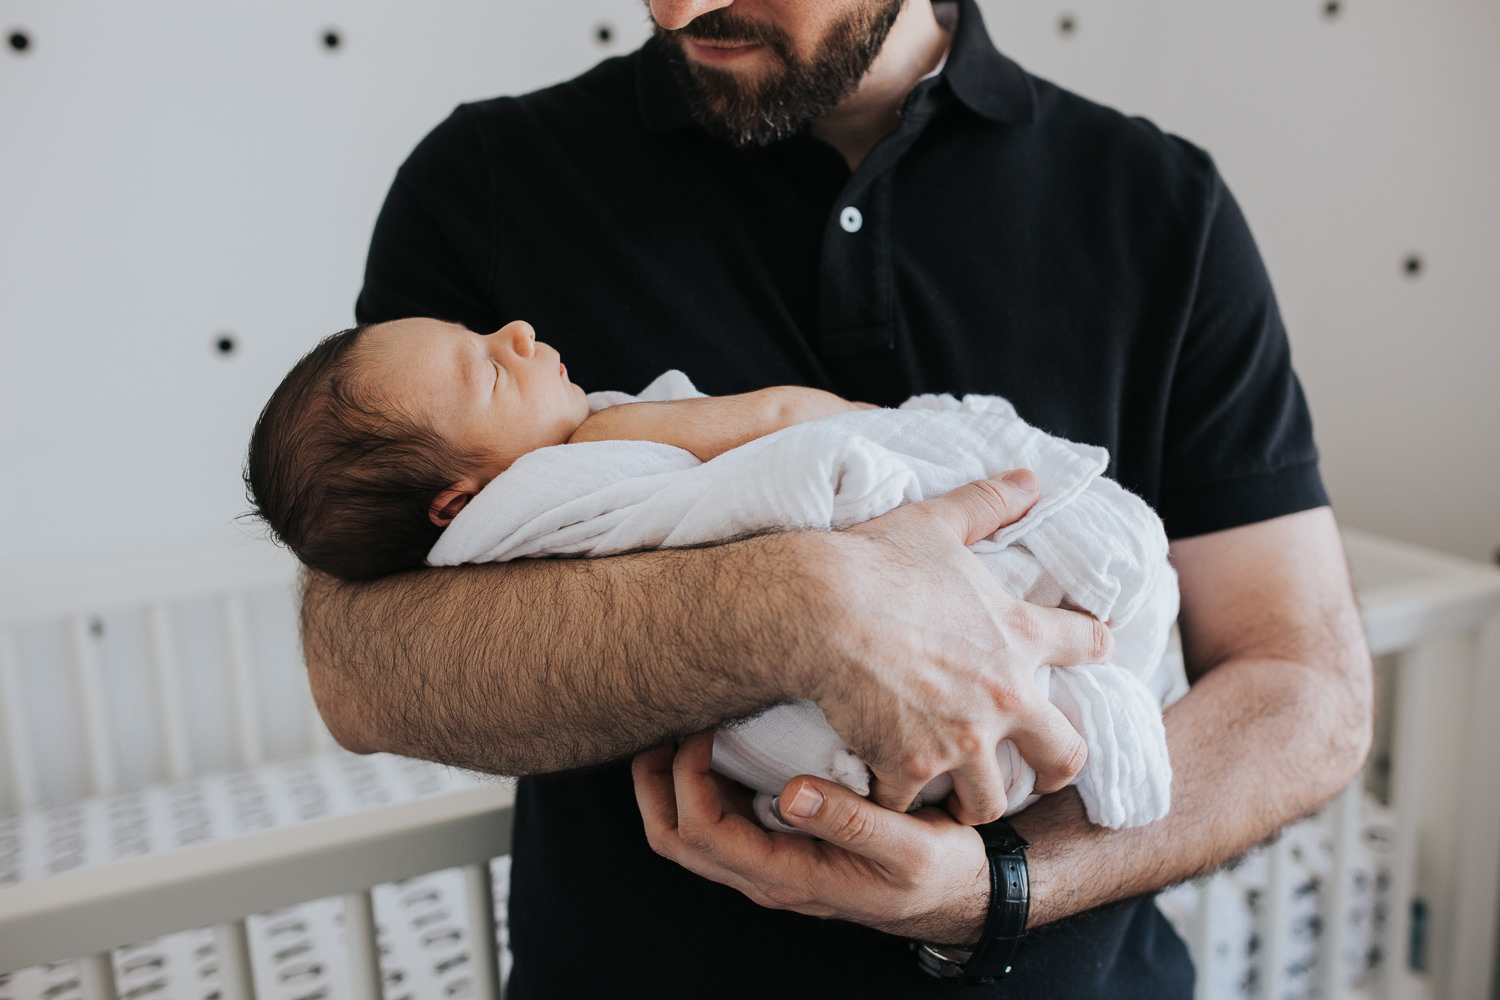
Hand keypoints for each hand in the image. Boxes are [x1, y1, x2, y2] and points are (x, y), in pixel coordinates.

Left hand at [633, 733, 991, 944]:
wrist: (959, 894)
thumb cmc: (938, 870)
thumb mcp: (910, 846)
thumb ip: (853, 821)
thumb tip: (791, 793)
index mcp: (789, 878)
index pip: (703, 832)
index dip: (687, 775)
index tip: (708, 728)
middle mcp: (766, 878)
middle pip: (671, 838)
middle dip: (653, 780)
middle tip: (668, 722)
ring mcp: (767, 866)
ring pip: (684, 834)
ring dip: (668, 782)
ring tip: (683, 725)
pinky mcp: (776, 849)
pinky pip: (714, 823)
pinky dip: (698, 784)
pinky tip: (718, 743)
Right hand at [796, 470, 1112, 823]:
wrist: (819, 609)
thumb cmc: (876, 562)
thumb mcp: (936, 524)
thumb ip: (988, 503)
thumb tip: (1030, 477)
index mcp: (1019, 635)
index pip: (1090, 644)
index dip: (1096, 647)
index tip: (1093, 653)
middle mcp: (1004, 695)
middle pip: (1064, 753)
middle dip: (1055, 768)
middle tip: (1038, 770)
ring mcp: (961, 739)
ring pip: (990, 801)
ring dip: (972, 799)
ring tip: (954, 795)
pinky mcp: (911, 766)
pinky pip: (912, 808)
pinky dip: (896, 804)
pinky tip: (882, 793)